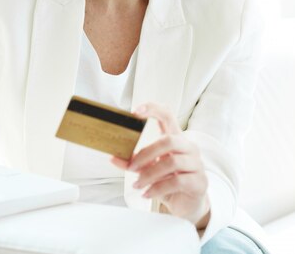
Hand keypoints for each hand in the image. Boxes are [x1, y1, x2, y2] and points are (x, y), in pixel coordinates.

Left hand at [111, 103, 210, 227]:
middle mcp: (188, 147)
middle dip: (145, 154)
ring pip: (172, 162)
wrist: (185, 202)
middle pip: (168, 141)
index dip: (153, 109)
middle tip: (131, 167)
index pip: (167, 115)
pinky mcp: (199, 182)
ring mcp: (196, 164)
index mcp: (175, 138)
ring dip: (149, 174)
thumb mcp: (148, 168)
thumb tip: (113, 158)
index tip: (135, 112)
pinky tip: (147, 193)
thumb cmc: (167, 179)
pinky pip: (177, 182)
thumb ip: (133, 162)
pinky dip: (157, 188)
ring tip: (138, 184)